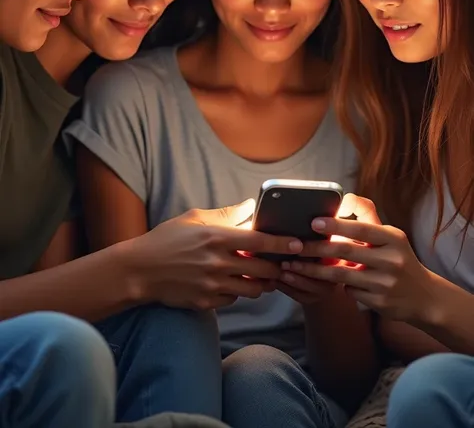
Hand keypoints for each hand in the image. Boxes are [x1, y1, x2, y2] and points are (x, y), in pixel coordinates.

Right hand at [132, 199, 303, 310]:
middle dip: (277, 268)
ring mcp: (212, 286)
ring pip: (253, 290)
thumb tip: (250, 207)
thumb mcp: (194, 218)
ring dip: (261, 284)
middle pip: (263, 270)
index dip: (282, 244)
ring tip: (262, 276)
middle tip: (282, 264)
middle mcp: (218, 264)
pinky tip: (233, 283)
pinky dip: (238, 293)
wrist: (140, 270)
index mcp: (217, 238)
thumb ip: (226, 215)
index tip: (298, 244)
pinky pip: (233, 300)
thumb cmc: (167, 239)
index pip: (260, 243)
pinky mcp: (206, 303)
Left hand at [282, 194, 433, 322]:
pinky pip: (349, 291)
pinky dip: (337, 285)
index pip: (361, 228)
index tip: (314, 222)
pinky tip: (325, 282)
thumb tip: (344, 200)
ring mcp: (386, 283)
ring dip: (315, 270)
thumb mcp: (390, 236)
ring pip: (341, 275)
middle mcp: (391, 260)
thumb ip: (367, 217)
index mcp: (393, 238)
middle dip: (317, 249)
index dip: (336, 225)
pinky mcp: (379, 302)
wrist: (424, 297)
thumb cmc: (399, 258)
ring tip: (295, 265)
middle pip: (346, 251)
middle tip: (295, 246)